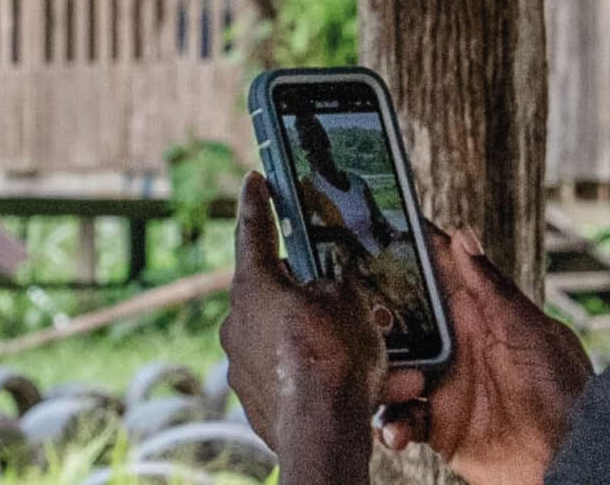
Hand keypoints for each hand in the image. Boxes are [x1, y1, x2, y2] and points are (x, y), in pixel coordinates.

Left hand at [219, 174, 395, 481]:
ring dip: (326, 343)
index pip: (254, 232)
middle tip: (345, 296)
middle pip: (275, 294)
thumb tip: (327, 289)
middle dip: (312, 295)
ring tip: (373, 356)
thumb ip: (334, 285)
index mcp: (252, 287)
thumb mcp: (348, 301)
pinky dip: (319, 376)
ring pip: (289, 340)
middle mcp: (236, 323)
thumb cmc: (334, 356)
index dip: (257, 202)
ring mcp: (240, 364)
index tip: (253, 180)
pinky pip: (291, 376)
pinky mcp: (254, 400)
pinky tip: (357, 387)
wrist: (321, 430)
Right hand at [377, 211, 594, 484]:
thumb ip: (492, 289)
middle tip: (354, 322)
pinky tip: (397, 430)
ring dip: (380, 380)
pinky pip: (400, 420)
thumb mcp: (529, 332)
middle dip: (374, 321)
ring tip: (392, 388)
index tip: (371, 229)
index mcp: (479, 318)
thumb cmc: (565, 392)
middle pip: (400, 324)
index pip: (438, 275)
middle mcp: (456, 349)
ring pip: (391, 372)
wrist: (569, 458)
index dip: (408, 252)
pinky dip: (391, 426)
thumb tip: (464, 236)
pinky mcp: (439, 426)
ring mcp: (445, 387)